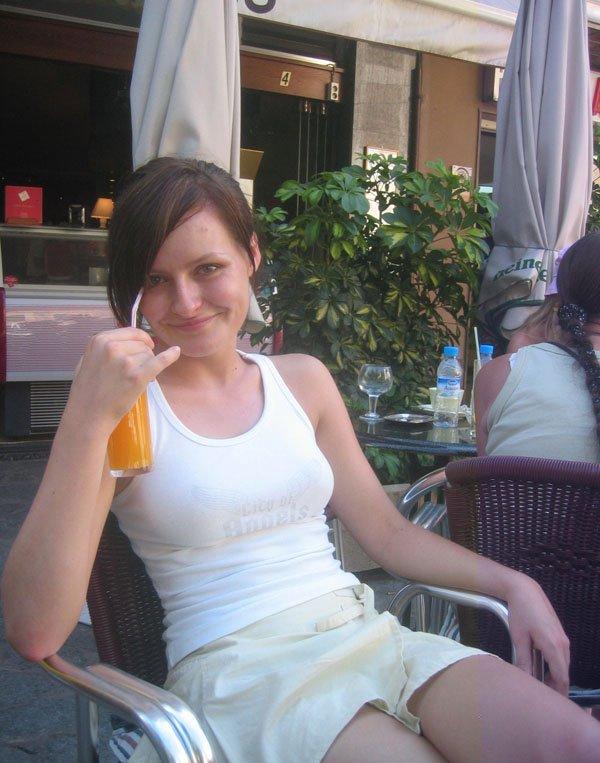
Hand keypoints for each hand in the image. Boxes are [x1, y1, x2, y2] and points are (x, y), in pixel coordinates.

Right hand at [70, 327, 179, 431]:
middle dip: (143, 356)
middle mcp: (112, 347)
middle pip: (142, 344)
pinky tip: (176, 351)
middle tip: (133, 372)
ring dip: (146, 367)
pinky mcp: (137, 376)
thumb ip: (105, 347)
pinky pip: (160, 361)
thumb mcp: (88, 358)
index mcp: (99, 340)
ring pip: (149, 355)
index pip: (131, 332)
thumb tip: (126, 340)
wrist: (88, 414)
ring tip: (133, 381)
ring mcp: (125, 361)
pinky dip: (170, 356)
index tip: (146, 345)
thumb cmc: (87, 390)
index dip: (141, 339)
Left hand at [505, 573, 569, 694]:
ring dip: (554, 675)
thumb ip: (524, 661)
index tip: (549, 703)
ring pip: (563, 664)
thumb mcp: (519, 638)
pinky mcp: (560, 634)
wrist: (525, 590)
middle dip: (554, 685)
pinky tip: (541, 667)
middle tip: (539, 695)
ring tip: (538, 682)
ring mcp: (564, 638)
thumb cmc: (520, 613)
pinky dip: (554, 664)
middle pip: (564, 672)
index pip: (562, 677)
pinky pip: (561, 655)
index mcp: (554, 646)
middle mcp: (564, 644)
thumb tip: (526, 681)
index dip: (557, 692)